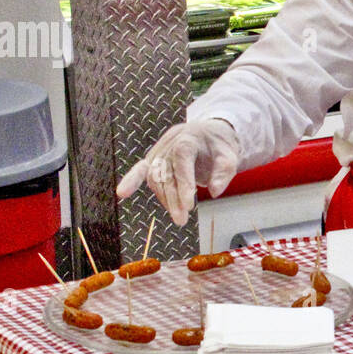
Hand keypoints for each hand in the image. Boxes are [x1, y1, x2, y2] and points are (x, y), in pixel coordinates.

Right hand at [116, 119, 241, 225]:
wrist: (208, 134)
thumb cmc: (218, 146)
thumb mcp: (230, 156)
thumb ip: (224, 172)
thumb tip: (215, 191)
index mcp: (189, 137)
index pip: (182, 159)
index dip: (183, 182)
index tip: (189, 204)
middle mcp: (170, 142)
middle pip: (166, 171)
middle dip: (173, 198)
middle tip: (182, 219)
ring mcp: (159, 150)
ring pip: (155, 176)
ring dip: (164, 199)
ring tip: (178, 217)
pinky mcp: (153, 159)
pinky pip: (139, 169)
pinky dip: (131, 181)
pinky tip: (122, 193)